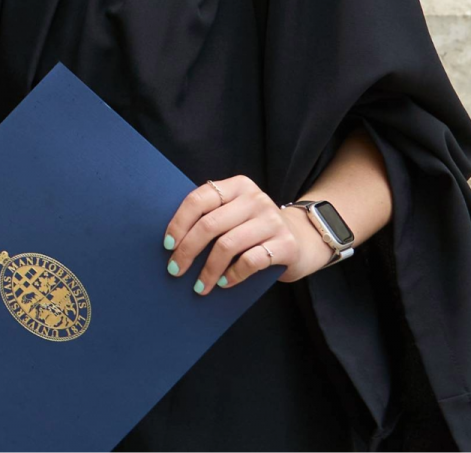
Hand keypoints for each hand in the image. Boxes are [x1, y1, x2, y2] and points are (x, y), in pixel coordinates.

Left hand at [164, 175, 321, 294]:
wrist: (304, 239)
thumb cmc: (255, 229)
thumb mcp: (235, 214)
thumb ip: (212, 217)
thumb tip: (173, 243)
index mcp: (237, 186)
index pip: (199, 199)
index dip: (179, 223)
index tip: (167, 244)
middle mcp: (255, 199)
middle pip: (210, 224)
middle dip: (188, 250)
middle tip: (175, 269)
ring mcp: (272, 220)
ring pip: (228, 245)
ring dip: (209, 270)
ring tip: (199, 285)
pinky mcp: (286, 244)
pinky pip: (251, 261)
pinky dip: (233, 274)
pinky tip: (225, 283)